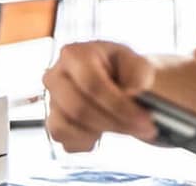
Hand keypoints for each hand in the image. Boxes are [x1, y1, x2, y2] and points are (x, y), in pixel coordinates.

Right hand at [42, 41, 158, 151]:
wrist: (119, 82)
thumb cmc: (126, 70)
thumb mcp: (139, 64)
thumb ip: (139, 74)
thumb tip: (132, 93)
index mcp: (74, 54)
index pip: (92, 84)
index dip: (119, 105)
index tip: (144, 119)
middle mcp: (55, 76)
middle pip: (78, 109)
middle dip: (115, 122)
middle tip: (144, 128)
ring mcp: (51, 100)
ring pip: (67, 127)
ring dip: (102, 132)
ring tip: (125, 125)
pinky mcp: (53, 122)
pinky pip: (64, 141)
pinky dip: (87, 141)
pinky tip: (103, 131)